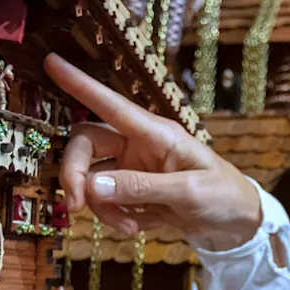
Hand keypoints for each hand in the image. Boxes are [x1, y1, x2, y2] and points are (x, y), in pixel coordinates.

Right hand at [45, 55, 262, 249]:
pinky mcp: (134, 192)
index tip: (51, 62)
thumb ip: (142, 188)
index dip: (80, 84)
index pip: (111, 104)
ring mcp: (134, 169)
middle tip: (77, 207)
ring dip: (103, 208)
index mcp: (157, 133)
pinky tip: (145, 224)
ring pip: (93, 180)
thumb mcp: (189, 193)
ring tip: (132, 226)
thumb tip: (92, 186)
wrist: (238, 225)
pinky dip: (118, 218)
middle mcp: (140, 145)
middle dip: (76, 175)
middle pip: (86, 145)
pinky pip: (107, 202)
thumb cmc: (223, 196)